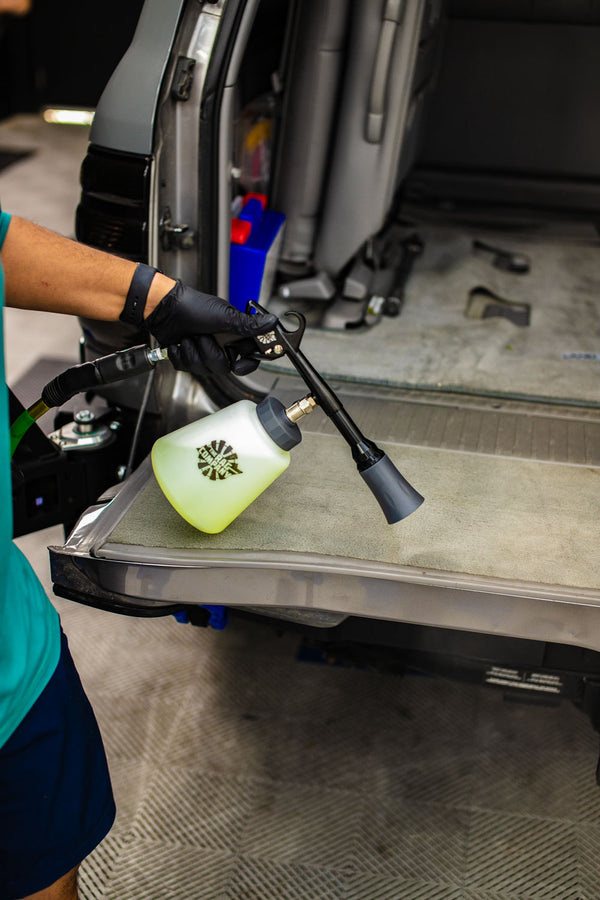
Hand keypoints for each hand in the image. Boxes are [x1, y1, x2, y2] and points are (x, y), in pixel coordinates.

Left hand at [145, 280, 276, 375]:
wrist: (164, 309)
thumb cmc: (192, 307)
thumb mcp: (224, 317)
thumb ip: (249, 325)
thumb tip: (273, 322)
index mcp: (235, 335)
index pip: (251, 357)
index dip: (247, 363)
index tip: (238, 362)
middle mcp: (222, 345)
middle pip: (225, 368)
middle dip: (210, 354)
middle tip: (203, 336)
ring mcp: (205, 352)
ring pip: (205, 370)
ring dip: (193, 353)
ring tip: (190, 336)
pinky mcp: (189, 357)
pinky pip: (188, 369)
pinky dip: (180, 355)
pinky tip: (179, 343)